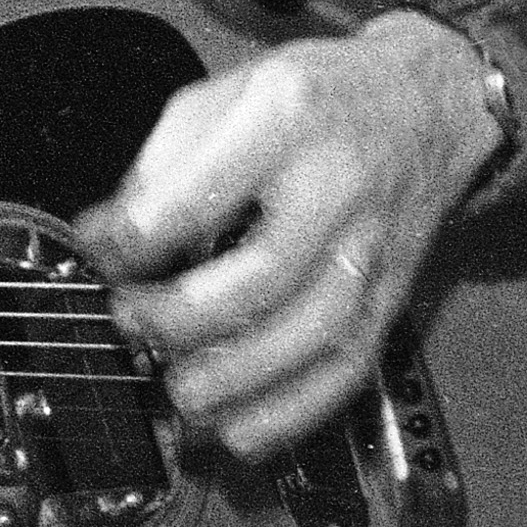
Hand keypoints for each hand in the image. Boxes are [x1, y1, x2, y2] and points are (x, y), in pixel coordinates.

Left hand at [72, 13, 505, 462]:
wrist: (427, 105)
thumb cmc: (317, 99)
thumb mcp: (225, 96)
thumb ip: (158, 169)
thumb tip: (99, 239)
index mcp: (287, 119)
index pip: (202, 195)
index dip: (135, 242)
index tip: (98, 260)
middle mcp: (339, 186)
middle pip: (262, 275)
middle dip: (181, 318)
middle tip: (130, 324)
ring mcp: (372, 248)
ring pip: (312, 334)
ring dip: (235, 380)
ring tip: (178, 391)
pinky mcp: (391, 297)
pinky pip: (349, 370)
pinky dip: (291, 413)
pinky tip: (240, 429)